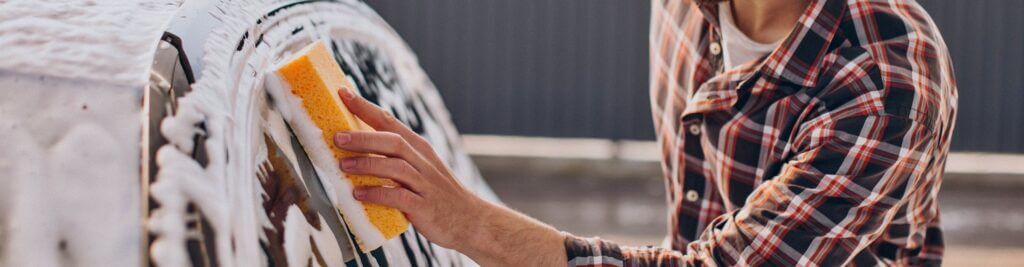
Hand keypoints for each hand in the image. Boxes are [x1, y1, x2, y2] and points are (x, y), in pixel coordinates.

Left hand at [332, 88, 566, 265]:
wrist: (471, 221)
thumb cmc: (437, 195)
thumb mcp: (420, 170)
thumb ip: (393, 159)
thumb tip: (354, 151)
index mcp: (419, 148)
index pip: (390, 122)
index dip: (366, 107)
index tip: (342, 92)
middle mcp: (422, 162)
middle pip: (392, 141)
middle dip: (364, 137)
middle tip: (337, 136)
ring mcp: (425, 184)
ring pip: (395, 166)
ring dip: (368, 164)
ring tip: (343, 165)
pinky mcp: (424, 207)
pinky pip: (399, 197)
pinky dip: (378, 193)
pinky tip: (359, 194)